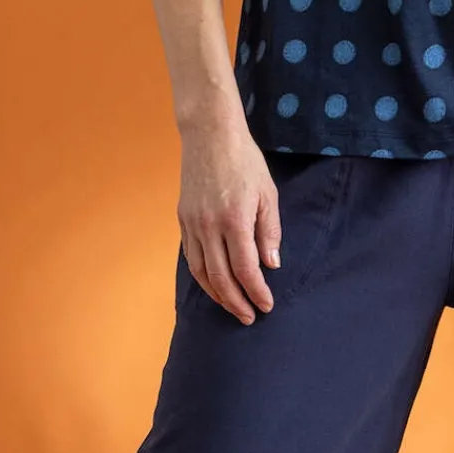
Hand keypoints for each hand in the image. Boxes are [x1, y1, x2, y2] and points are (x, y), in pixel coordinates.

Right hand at [177, 121, 281, 323]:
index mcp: (235, 220)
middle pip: (221, 277)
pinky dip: (202, 276)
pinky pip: (191, 257)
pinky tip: (213, 284)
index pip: (246, 269)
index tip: (267, 305)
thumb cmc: (244, 161)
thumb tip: (270, 264)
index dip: (256, 291)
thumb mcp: (267, 194)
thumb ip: (269, 231)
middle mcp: (210, 226)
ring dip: (217, 294)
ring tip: (232, 306)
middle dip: (236, 302)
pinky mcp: (182, 220)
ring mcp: (192, 224)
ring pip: (201, 272)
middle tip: (249, 317)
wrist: (209, 135)